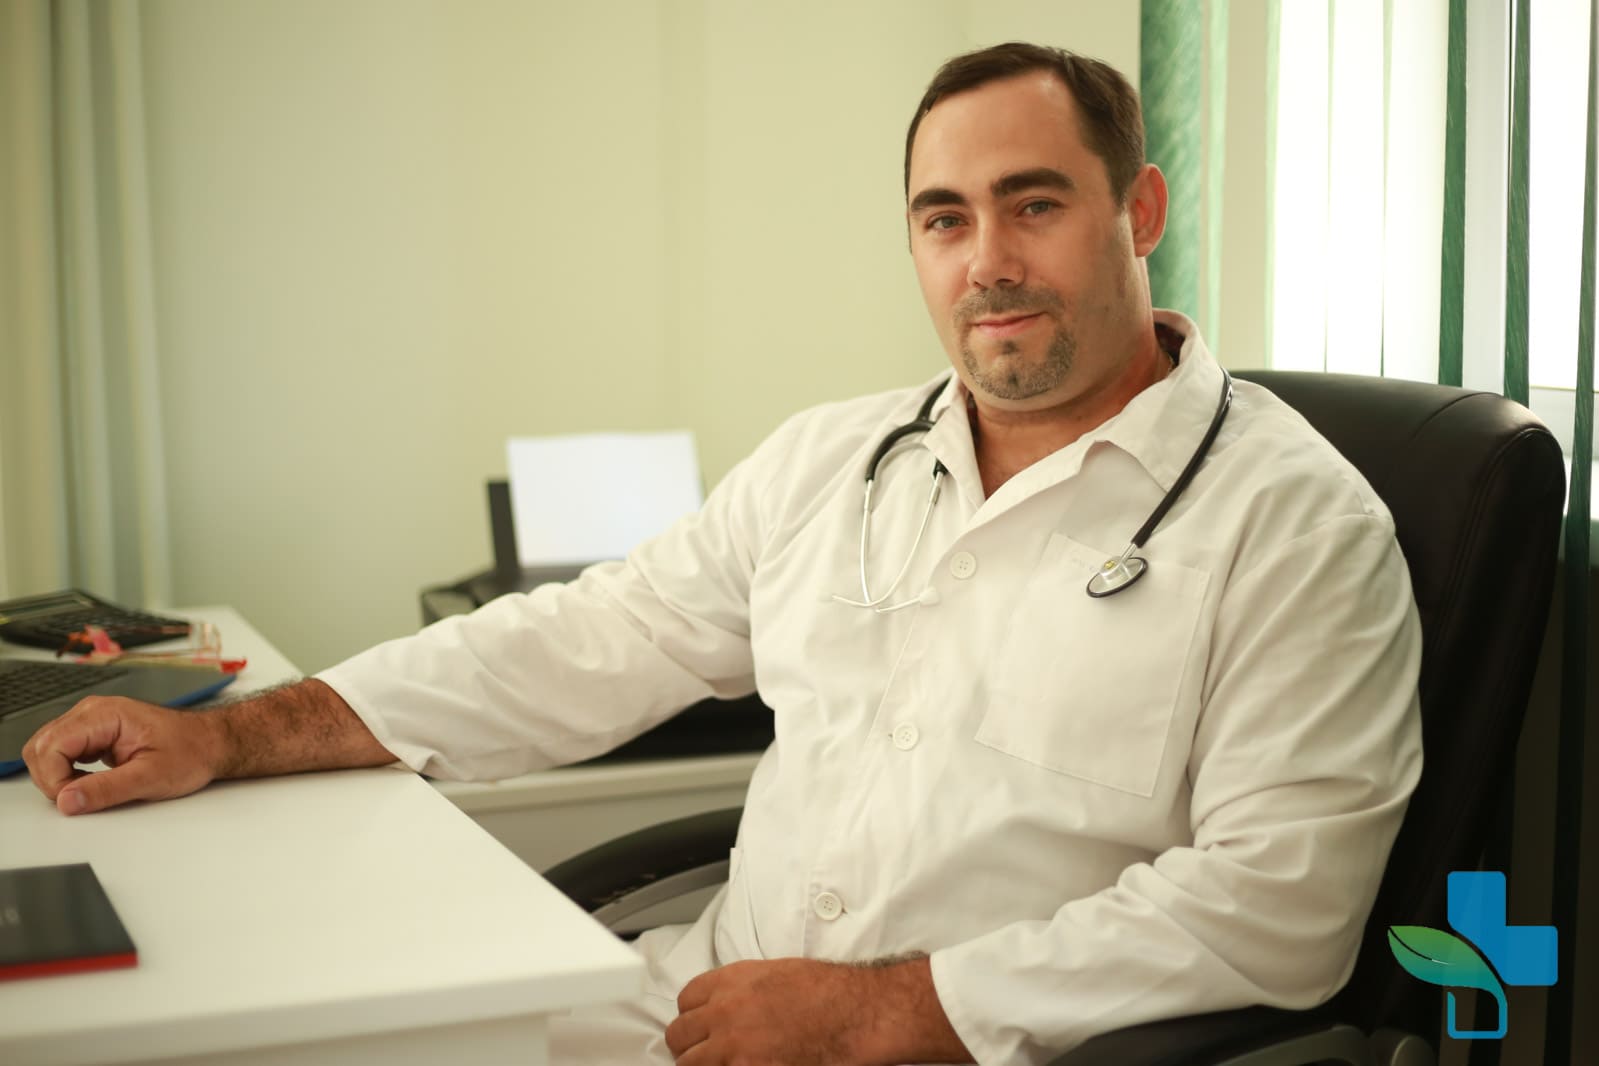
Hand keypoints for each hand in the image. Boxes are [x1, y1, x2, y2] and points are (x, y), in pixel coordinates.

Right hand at [22, 696, 222, 814]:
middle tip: (81, 797)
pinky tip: (90, 782)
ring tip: (89, 789)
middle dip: (51, 779)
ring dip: (57, 776)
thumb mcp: (151, 777)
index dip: (54, 779)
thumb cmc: (191, 752)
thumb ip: (106, 790)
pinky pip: (61, 753)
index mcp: (105, 715)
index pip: (50, 746)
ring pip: (46, 750)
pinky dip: (66, 772)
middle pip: (40, 746)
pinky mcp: (94, 733)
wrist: (211, 742)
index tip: (74, 798)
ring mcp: (91, 721)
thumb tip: (67, 801)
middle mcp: (93, 712)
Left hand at [666, 958, 862, 1064]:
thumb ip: (738, 988)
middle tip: (702, 1051)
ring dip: (700, 1064)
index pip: (685, 1000)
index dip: (692, 1014)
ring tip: (719, 1064)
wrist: (850, 1014)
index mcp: (730, 982)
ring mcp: (732, 1047)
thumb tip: (723, 1004)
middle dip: (688, 1044)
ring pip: (689, 1064)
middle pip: (679, 1034)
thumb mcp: (772, 972)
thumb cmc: (823, 991)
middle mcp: (724, 1012)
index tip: (699, 1024)